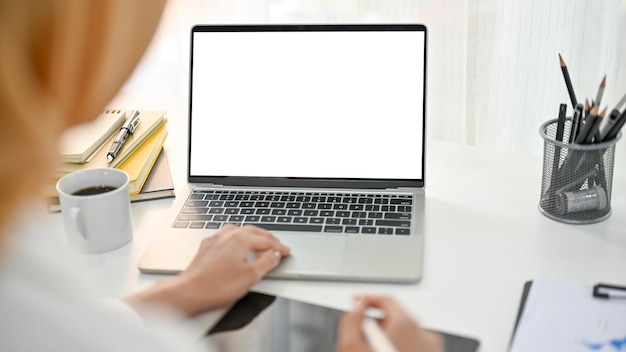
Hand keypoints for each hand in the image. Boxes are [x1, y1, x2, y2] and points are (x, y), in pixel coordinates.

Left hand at [125, 224, 289, 315]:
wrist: (190, 291)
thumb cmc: (216, 286)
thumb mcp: (250, 277)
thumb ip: (266, 263)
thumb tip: (275, 255)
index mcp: (241, 239)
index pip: (266, 241)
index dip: (279, 247)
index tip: (286, 252)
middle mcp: (228, 235)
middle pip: (253, 231)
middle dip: (267, 238)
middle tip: (277, 245)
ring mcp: (216, 239)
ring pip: (238, 230)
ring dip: (251, 235)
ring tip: (258, 241)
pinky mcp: (207, 246)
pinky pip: (226, 236)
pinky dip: (236, 238)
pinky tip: (234, 244)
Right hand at [337, 295, 442, 351]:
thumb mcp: (350, 347)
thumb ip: (351, 319)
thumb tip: (357, 307)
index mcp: (406, 325)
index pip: (387, 300)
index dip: (368, 299)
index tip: (358, 302)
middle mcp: (425, 336)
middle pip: (399, 318)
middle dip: (378, 324)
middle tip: (363, 336)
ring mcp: (432, 351)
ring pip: (407, 335)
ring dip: (389, 339)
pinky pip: (415, 348)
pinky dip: (401, 350)